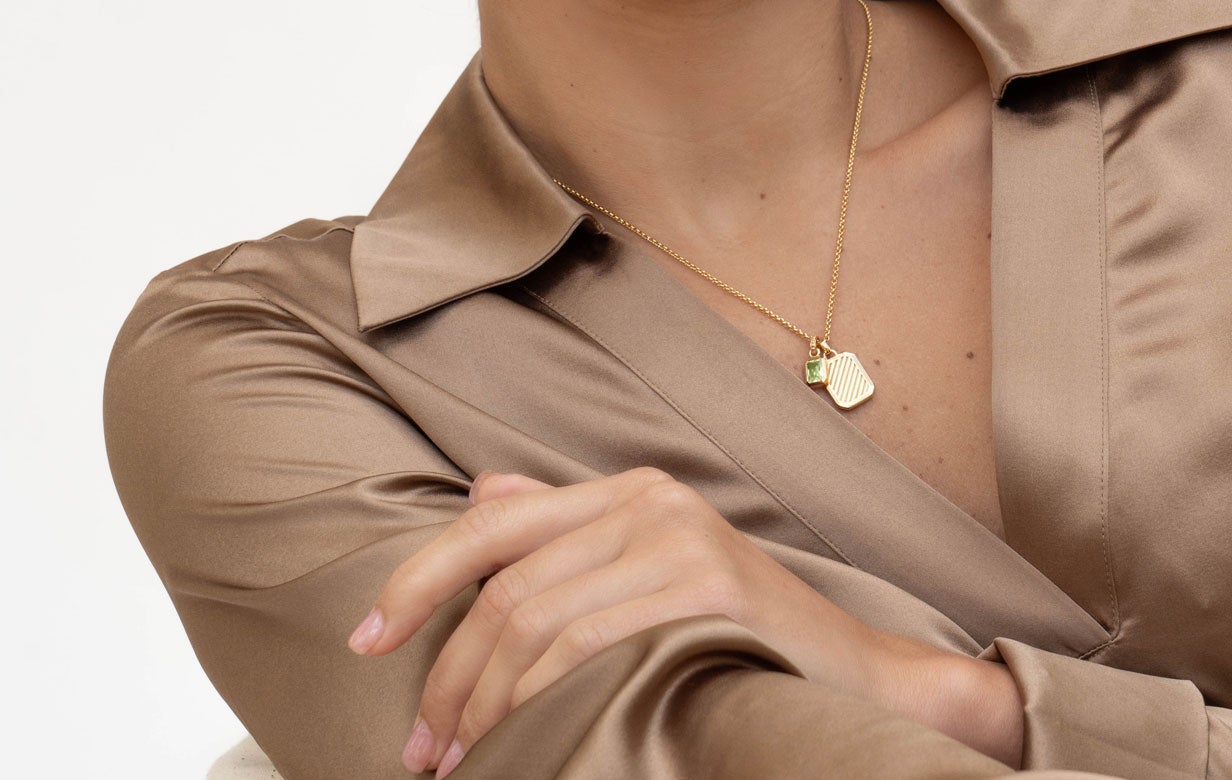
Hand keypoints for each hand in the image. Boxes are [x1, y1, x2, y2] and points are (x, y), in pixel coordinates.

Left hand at [346, 466, 971, 775]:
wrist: (854, 674)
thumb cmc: (739, 634)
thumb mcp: (648, 568)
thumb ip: (565, 533)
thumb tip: (480, 493)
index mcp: (629, 491)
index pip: (496, 523)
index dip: (420, 580)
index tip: (366, 640)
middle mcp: (650, 500)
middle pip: (506, 584)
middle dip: (445, 672)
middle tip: (421, 748)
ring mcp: (679, 538)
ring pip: (535, 622)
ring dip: (480, 704)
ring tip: (457, 762)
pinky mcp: (705, 586)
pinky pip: (586, 647)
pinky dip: (534, 702)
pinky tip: (518, 743)